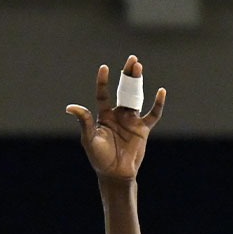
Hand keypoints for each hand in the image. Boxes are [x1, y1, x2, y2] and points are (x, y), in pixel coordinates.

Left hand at [67, 55, 165, 181]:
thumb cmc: (99, 158)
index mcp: (104, 115)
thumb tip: (70, 107)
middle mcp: (118, 114)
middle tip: (133, 59)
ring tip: (139, 66)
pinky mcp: (143, 128)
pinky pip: (152, 114)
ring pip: (136, 96)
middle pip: (123, 90)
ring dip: (138, 82)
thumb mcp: (90, 139)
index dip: (103, 81)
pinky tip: (161, 91)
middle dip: (127, 74)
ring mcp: (131, 120)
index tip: (104, 68)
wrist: (115, 174)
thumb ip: (85, 121)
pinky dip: (158, 103)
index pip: (103, 94)